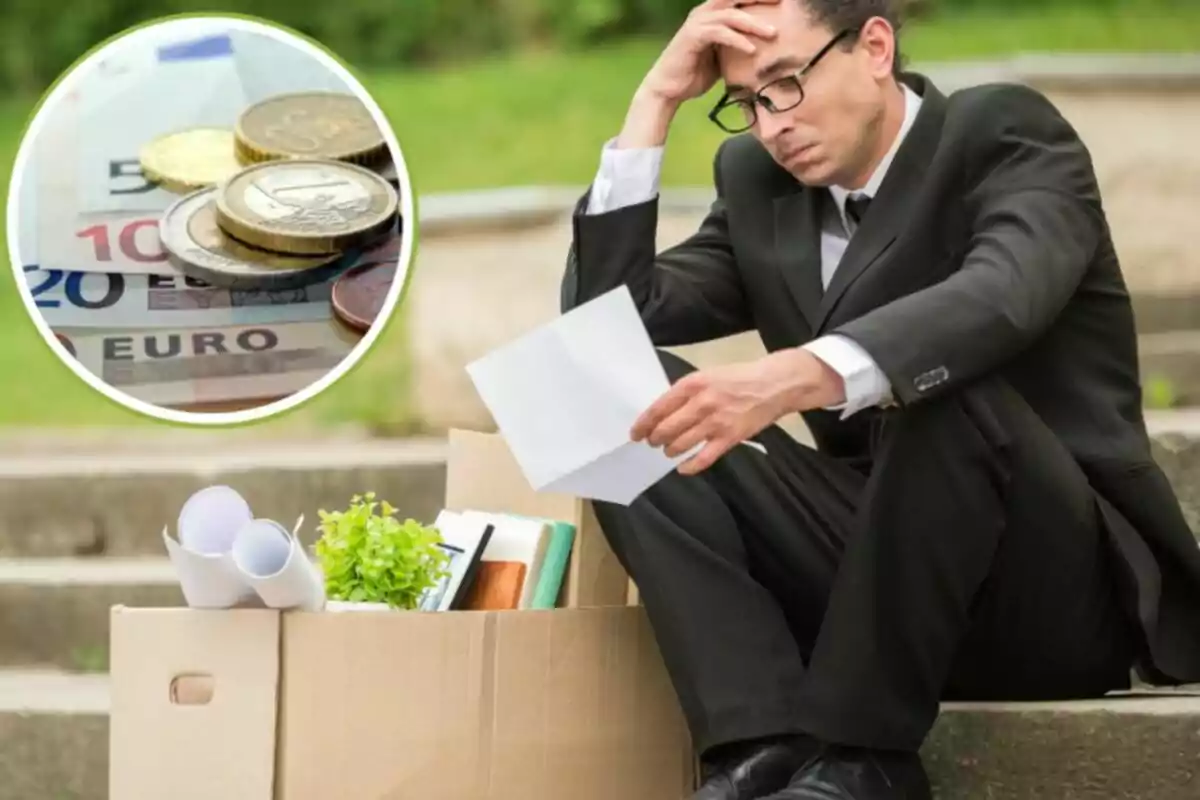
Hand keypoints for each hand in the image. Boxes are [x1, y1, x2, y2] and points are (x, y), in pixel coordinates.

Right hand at [617, 0, 779, 147]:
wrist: (668, 88)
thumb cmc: (695, 73)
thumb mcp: (722, 56)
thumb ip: (737, 46)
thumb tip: (764, 50)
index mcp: (712, 14)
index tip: (782, 0)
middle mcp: (704, 13)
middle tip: (782, 2)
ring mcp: (697, 23)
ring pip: (730, 15)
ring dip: (753, 24)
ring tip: (772, 33)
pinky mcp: (693, 37)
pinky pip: (720, 33)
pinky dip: (737, 40)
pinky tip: (751, 49)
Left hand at [632, 348, 844, 474]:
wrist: (775, 384)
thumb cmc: (739, 378)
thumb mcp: (708, 375)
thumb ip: (686, 392)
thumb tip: (664, 412)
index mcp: (692, 384)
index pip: (658, 408)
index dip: (643, 423)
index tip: (635, 433)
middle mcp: (701, 403)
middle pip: (666, 429)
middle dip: (655, 439)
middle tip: (653, 442)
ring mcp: (716, 422)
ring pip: (680, 444)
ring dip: (670, 450)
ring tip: (668, 451)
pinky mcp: (730, 438)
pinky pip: (702, 458)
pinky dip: (689, 466)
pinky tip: (683, 467)